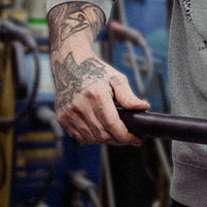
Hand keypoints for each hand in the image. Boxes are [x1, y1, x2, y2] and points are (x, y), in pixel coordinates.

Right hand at [48, 2, 148, 145]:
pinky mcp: (62, 118)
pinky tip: (102, 131)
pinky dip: (93, 138)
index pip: (113, 125)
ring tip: (116, 134)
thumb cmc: (96, 72)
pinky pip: (80, 137)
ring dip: (107, 140)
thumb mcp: (116, 79)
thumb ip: (128, 96)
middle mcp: (80, 106)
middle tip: (130, 137)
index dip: (126, 136)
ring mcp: (69, 113)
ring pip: (92, 138)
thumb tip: (143, 108)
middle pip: (103, 134)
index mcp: (96, 95)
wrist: (70, 65)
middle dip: (119, 139)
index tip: (137, 139)